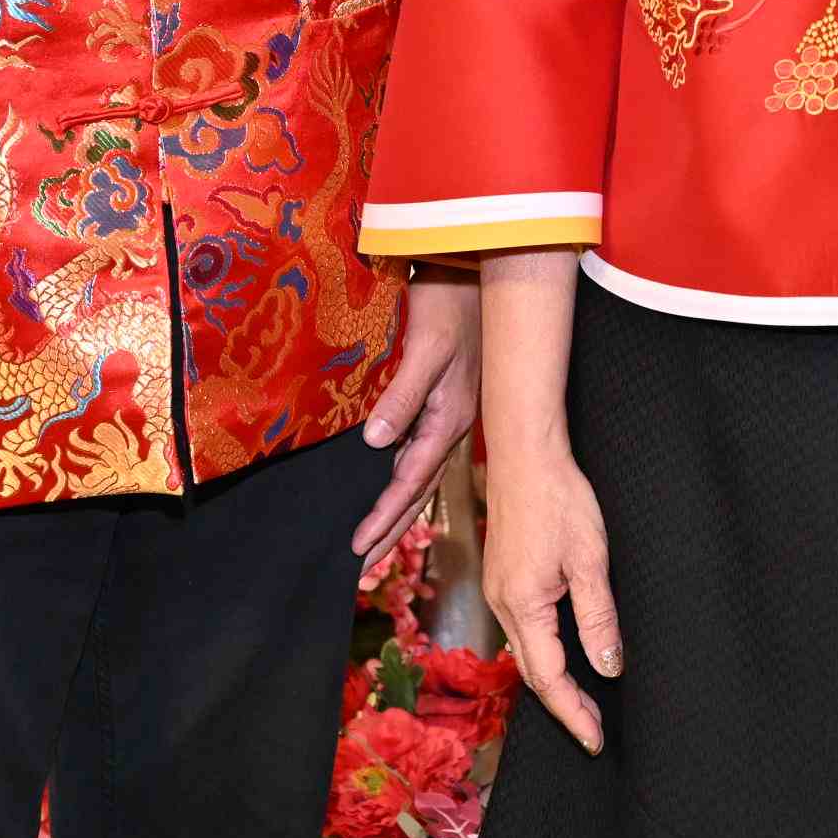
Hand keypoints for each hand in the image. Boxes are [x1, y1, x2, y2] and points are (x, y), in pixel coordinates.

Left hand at [353, 272, 477, 562]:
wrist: (477, 271)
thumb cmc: (450, 303)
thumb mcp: (427, 348)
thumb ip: (403, 396)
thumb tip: (374, 443)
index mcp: (448, 418)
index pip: (411, 481)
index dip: (384, 516)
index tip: (359, 548)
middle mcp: (450, 424)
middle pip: (417, 491)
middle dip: (390, 530)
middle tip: (361, 567)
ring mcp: (449, 414)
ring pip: (420, 477)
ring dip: (396, 512)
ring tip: (373, 543)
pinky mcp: (443, 401)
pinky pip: (420, 454)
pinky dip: (403, 481)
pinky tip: (390, 488)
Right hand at [479, 436, 620, 753]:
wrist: (525, 452)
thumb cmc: (559, 497)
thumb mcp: (590, 560)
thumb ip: (598, 618)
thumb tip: (608, 668)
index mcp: (523, 605)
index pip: (549, 679)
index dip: (573, 713)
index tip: (594, 740)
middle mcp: (502, 604)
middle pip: (531, 673)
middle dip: (562, 705)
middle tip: (593, 729)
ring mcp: (498, 590)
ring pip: (524, 652)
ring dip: (551, 680)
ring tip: (583, 700)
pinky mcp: (502, 576)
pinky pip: (520, 629)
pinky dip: (542, 652)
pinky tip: (562, 652)